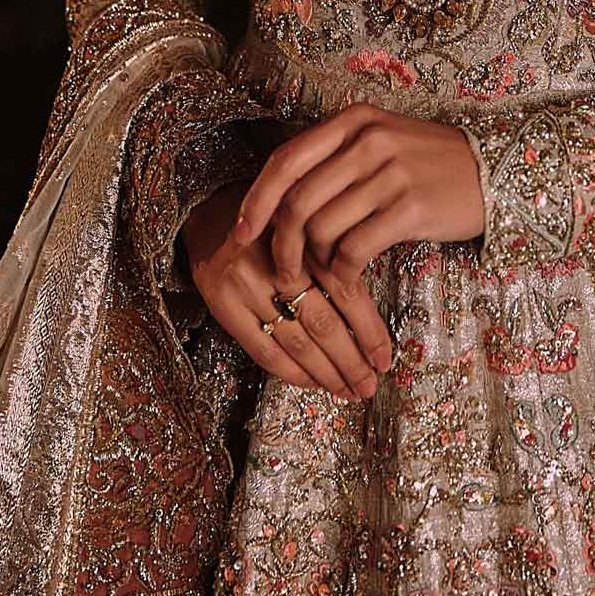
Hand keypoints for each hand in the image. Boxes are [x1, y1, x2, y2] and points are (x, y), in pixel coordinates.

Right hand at [180, 176, 392, 399]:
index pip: (345, 290)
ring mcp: (245, 284)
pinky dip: (291, 371)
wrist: (209, 205)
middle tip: (370, 385)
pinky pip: (263, 349)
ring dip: (326, 373)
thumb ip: (334, 251)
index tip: (384, 357)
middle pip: (322, 322)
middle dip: (351, 360)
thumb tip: (372, 308)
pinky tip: (313, 382)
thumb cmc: (271, 216)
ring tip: (348, 390)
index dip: (368, 329)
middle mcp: (276, 260)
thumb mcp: (307, 219)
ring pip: (295, 341)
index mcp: (307, 235)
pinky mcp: (222, 303)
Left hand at [230, 104, 486, 290]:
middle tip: (282, 272)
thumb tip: (274, 200)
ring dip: (314, 262)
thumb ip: (332, 158)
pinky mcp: (410, 208)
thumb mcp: (380, 141)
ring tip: (323, 274)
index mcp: (354, 120)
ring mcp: (390, 173)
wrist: (492, 172)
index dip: (256, 201)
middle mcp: (369, 140)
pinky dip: (343, 272)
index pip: (285, 161)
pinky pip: (354, 249)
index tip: (240, 233)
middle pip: (297, 201)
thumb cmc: (427, 163)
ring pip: (322, 228)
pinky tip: (349, 277)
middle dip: (280, 245)